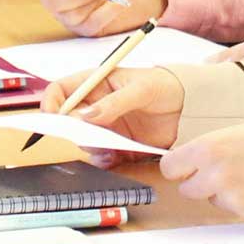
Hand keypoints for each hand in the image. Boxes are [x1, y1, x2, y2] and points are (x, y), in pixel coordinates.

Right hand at [40, 65, 183, 160]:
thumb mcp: (141, 89)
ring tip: (105, 148)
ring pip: (84, 140)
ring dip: (89, 147)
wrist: (192, 107)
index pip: (61, 90)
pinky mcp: (119, 145)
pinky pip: (102, 156)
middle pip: (68, 120)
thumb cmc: (165, 86)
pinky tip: (112, 157)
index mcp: (95, 84)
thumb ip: (114, 103)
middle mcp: (96, 106)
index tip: (52, 117)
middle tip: (85, 136)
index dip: (51, 102)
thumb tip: (86, 117)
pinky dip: (103, 159)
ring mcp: (107, 127)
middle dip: (71, 130)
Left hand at [160, 123, 243, 217]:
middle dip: (199, 183)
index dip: (179, 167)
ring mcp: (232, 197)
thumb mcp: (234, 132)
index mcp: (207, 149)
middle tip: (221, 172)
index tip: (185, 167)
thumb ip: (210, 148)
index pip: (170, 167)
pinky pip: (236, 210)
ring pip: (213, 200)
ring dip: (224, 193)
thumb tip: (191, 158)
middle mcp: (215, 175)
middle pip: (187, 189)